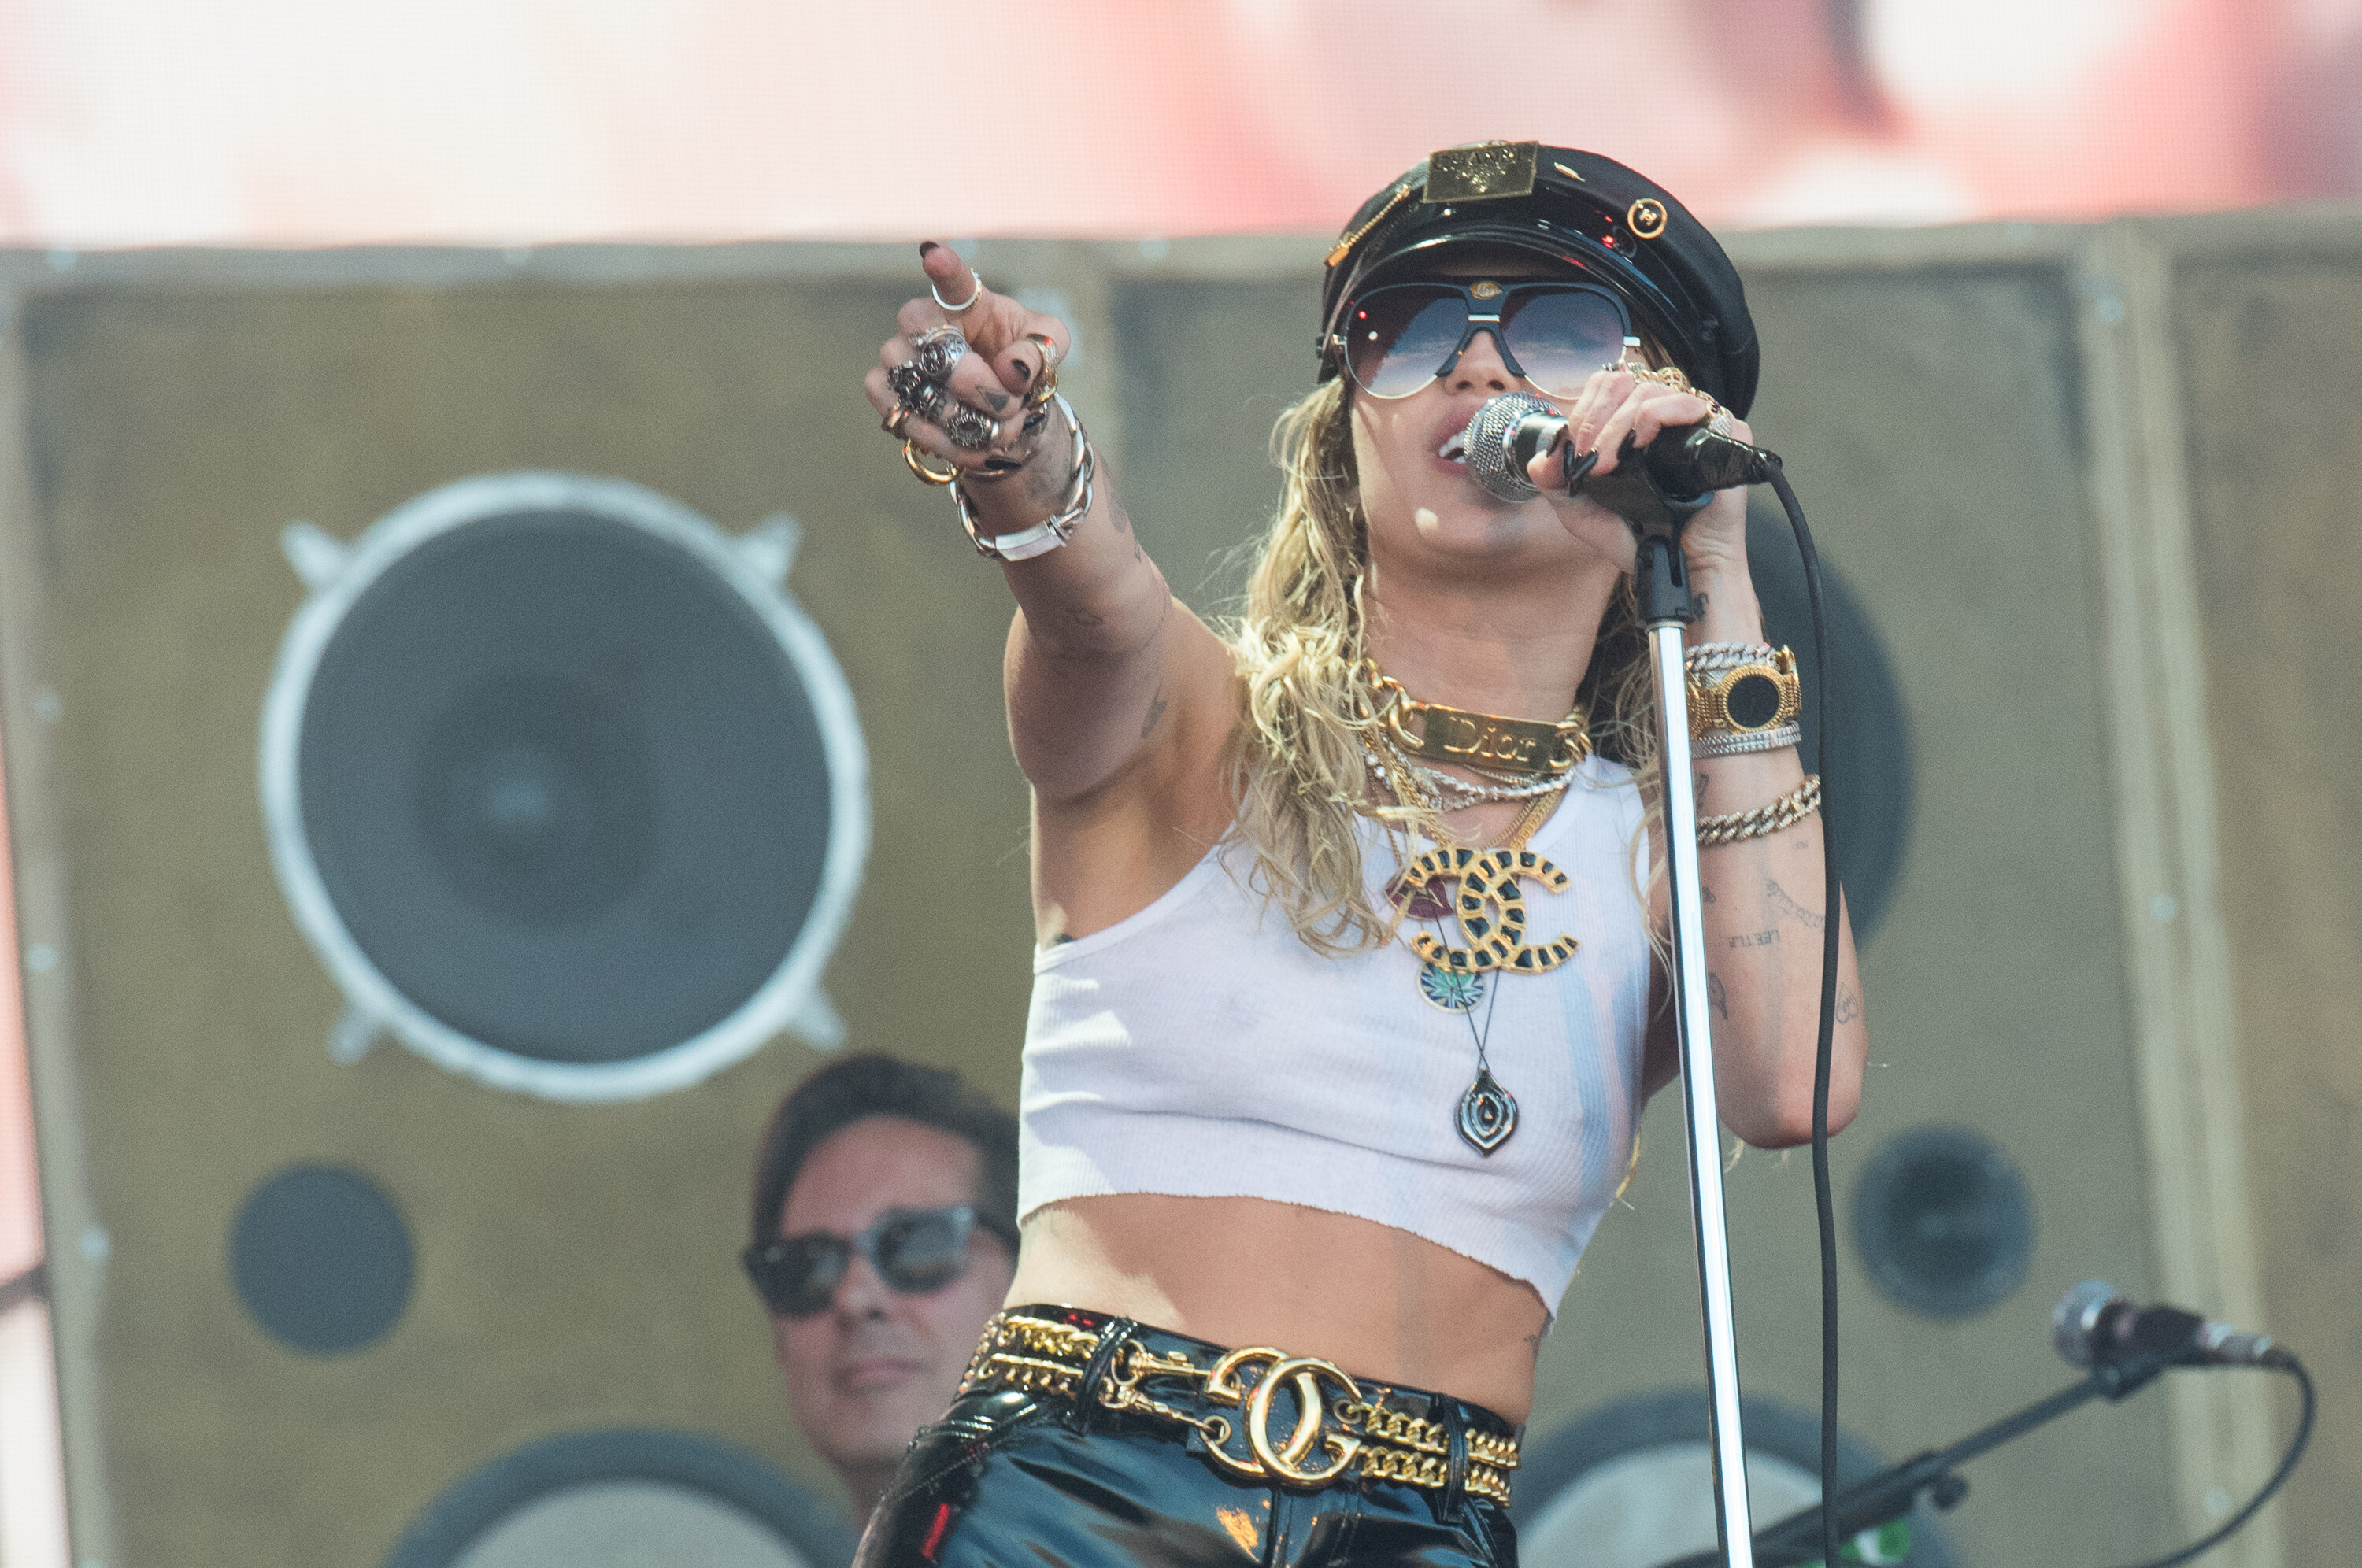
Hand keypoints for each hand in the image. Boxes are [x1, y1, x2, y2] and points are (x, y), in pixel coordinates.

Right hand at [863, 244, 1070, 485]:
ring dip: (971, 423)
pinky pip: (908, 421)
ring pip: (925, 396)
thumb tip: (1013, 369)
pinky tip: (974, 444)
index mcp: (965, 299)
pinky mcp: (882, 389)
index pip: (952, 279)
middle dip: (985, 392)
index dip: (943, 267)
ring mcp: (894, 354)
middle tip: (1011, 404)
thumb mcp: (1050, 345)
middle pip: (943, 357)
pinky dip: (948, 442)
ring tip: (1000, 428)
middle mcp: (920, 320)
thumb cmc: (1021, 358)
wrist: (1001, 402)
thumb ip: (1042, 348)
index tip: (935, 256)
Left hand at [1525, 360, 1755, 576]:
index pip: (1606, 387)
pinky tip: (1642, 448)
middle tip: (1591, 459)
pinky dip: (1658, 418)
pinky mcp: (1724, 432)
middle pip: (1625, 384)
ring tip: (1609, 464)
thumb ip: (1554, 481)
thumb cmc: (1639, 538)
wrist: (1676, 567)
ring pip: (1650, 393)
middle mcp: (1666, 418)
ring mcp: (1696, 422)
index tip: (1576, 451)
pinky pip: (1690, 404)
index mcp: (1635, 425)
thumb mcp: (1581, 511)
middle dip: (1596, 420)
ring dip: (1619, 426)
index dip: (1585, 409)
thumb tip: (1541, 457)